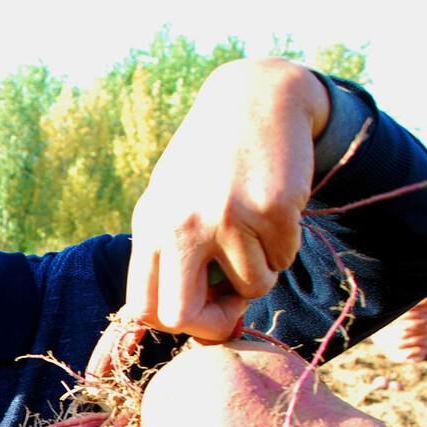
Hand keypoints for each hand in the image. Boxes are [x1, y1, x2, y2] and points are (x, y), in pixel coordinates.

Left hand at [124, 58, 329, 341]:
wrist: (254, 99)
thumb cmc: (207, 162)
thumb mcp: (169, 202)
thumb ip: (166, 256)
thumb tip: (170, 322)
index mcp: (151, 228)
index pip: (142, 309)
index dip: (172, 325)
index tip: (196, 310)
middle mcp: (182, 226)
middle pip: (182, 317)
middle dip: (212, 324)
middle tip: (232, 303)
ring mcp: (228, 219)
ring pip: (252, 288)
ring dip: (260, 273)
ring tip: (254, 234)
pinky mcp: (272, 210)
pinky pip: (284, 259)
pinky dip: (284, 247)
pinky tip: (273, 212)